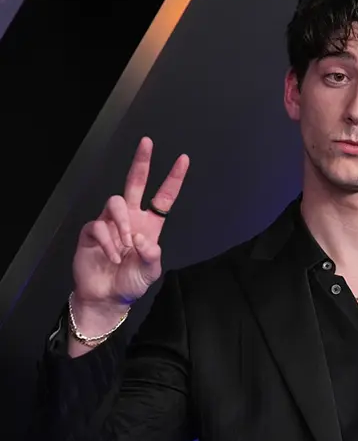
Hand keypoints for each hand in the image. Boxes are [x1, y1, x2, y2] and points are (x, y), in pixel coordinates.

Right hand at [72, 137, 189, 313]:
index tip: (183, 159)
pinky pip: (99, 226)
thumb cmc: (131, 282)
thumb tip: (143, 239)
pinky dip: (108, 243)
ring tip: (126, 245)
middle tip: (147, 143)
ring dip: (122, 222)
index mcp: (150, 224)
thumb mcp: (151, 271)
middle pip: (135, 182)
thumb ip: (152, 256)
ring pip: (115, 202)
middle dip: (142, 162)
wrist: (106, 297)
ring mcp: (110, 222)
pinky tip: (112, 257)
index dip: (173, 178)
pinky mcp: (91, 231)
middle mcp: (130, 218)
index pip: (163, 196)